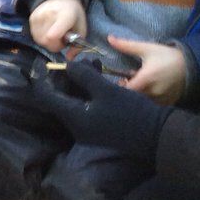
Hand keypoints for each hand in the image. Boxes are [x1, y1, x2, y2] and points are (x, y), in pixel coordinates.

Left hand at [27, 57, 171, 157]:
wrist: (158, 136)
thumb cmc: (131, 112)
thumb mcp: (106, 90)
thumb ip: (84, 76)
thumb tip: (67, 67)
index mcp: (73, 117)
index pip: (45, 97)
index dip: (40, 78)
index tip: (41, 63)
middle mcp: (76, 126)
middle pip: (57, 100)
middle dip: (59, 80)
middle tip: (65, 64)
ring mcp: (87, 130)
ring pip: (72, 104)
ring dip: (74, 86)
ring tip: (82, 68)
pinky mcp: (98, 129)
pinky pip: (83, 109)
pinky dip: (84, 94)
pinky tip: (94, 81)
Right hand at [28, 0, 86, 50]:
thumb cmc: (74, 14)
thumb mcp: (82, 28)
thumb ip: (77, 45)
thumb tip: (69, 59)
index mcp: (64, 16)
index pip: (52, 36)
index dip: (58, 45)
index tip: (64, 42)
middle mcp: (48, 15)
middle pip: (45, 41)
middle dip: (53, 45)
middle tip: (60, 39)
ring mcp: (37, 16)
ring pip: (39, 40)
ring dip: (47, 42)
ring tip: (54, 34)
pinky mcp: (31, 18)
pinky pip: (34, 36)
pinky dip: (41, 37)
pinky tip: (47, 31)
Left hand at [110, 35, 187, 104]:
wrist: (193, 66)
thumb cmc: (167, 56)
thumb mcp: (147, 49)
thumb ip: (126, 45)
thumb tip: (109, 38)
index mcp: (146, 79)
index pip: (126, 90)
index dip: (120, 86)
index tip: (121, 79)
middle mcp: (153, 92)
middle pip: (133, 96)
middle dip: (129, 89)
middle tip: (129, 80)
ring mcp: (161, 100)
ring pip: (143, 101)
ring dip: (139, 94)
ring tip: (141, 83)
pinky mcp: (167, 104)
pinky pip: (152, 104)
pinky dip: (149, 98)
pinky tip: (151, 89)